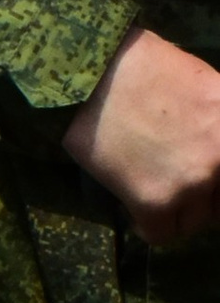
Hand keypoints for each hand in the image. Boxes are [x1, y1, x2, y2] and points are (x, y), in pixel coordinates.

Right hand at [63, 27, 219, 246]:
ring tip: (150, 183)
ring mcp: (192, 182)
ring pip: (194, 221)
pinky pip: (161, 234)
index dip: (216, 181)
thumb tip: (212, 154)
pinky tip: (133, 199)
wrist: (94, 77)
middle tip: (175, 178)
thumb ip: (217, 123)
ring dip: (174, 210)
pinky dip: (145, 223)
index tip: (205, 181)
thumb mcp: (206, 86)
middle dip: (201, 196)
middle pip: (219, 204)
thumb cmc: (146, 68)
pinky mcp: (156, 203)